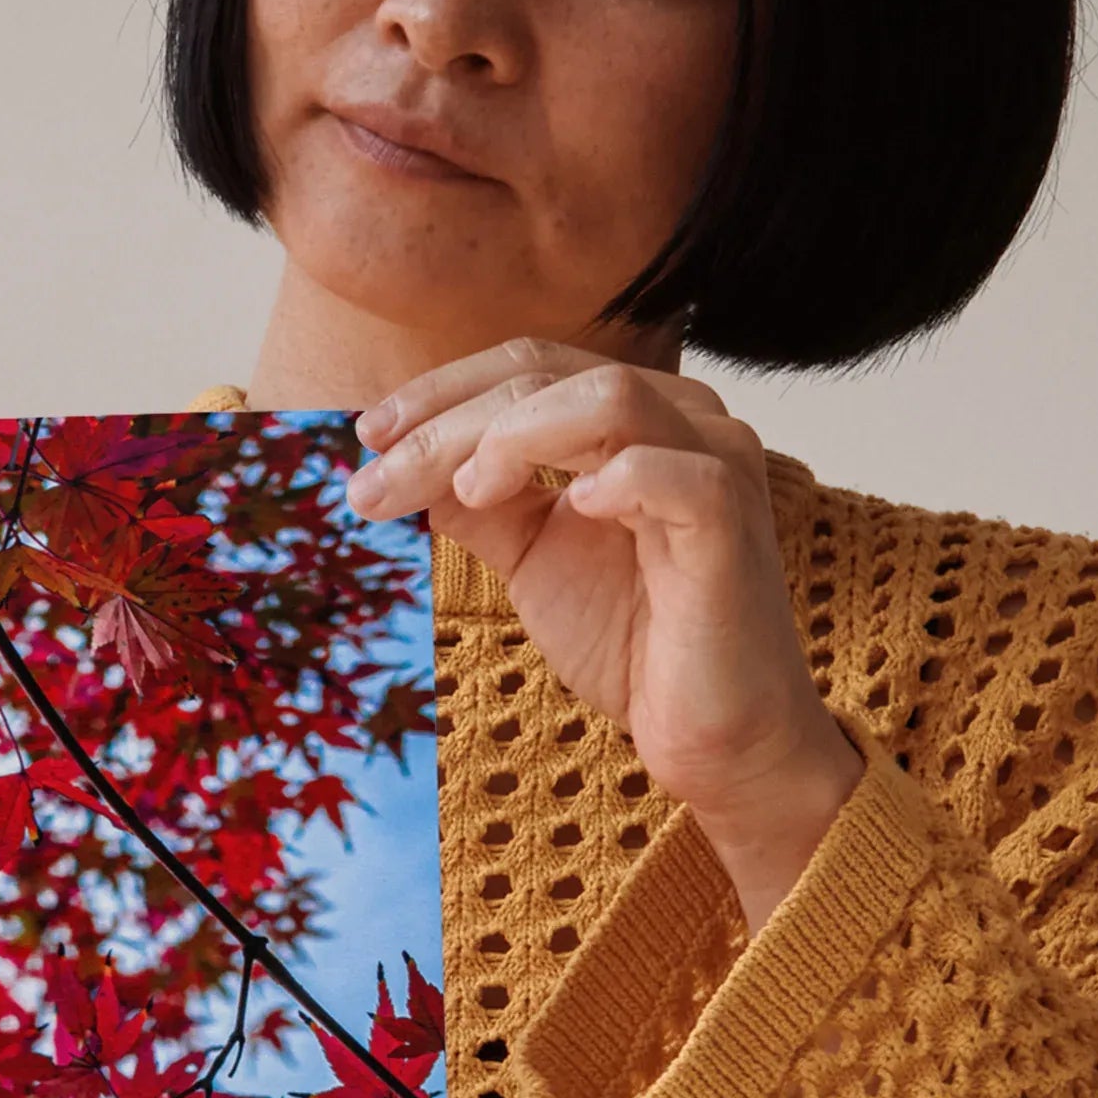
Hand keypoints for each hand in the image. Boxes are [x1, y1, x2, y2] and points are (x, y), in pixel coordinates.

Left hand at [343, 339, 864, 933]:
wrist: (705, 731)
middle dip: (447, 426)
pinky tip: (568, 510)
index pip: (528, 366)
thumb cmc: (629, 637)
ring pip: (607, 398)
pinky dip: (612, 479)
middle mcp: (680, 419)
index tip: (366, 437)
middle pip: (549, 377)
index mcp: (631, 416)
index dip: (441, 391)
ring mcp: (714, 462)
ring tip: (468, 494)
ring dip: (513, 436)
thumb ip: (475, 503)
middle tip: (376, 484)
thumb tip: (395, 466)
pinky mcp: (731, 522)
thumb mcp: (528, 555)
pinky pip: (674, 473)